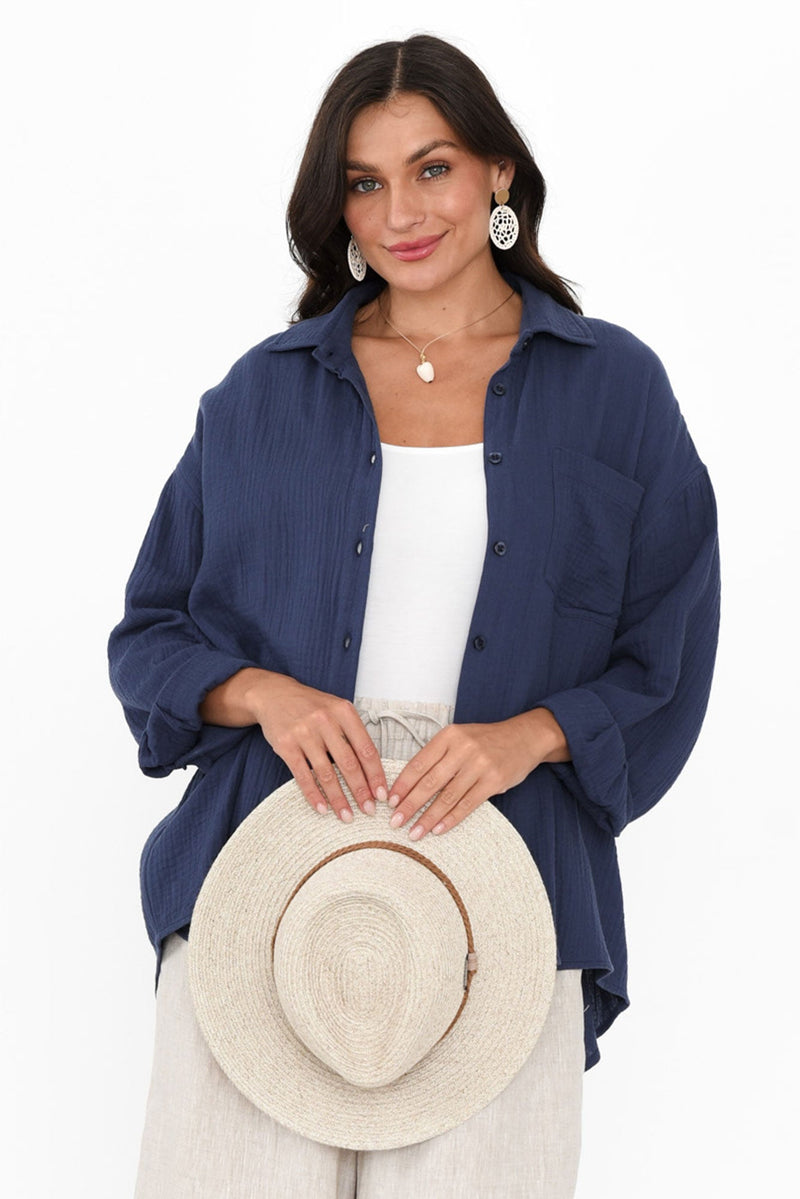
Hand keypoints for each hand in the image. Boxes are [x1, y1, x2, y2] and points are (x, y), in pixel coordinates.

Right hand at [247, 674, 387, 821]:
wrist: (274, 695)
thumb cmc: (310, 705)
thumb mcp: (336, 709)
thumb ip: (353, 733)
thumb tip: (371, 770)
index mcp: (344, 712)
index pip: (366, 749)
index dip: (375, 774)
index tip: (382, 794)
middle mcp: (325, 721)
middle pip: (348, 763)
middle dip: (360, 791)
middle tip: (369, 810)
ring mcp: (304, 733)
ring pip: (326, 774)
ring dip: (338, 799)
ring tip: (347, 816)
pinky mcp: (286, 746)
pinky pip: (302, 776)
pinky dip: (314, 795)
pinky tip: (322, 808)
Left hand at [385, 708, 569, 840]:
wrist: (524, 737)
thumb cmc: (486, 740)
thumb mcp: (460, 738)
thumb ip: (439, 757)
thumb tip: (409, 786)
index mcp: (449, 736)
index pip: (419, 763)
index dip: (402, 784)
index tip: (389, 801)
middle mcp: (463, 748)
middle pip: (430, 782)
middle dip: (410, 804)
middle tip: (395, 821)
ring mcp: (480, 765)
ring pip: (447, 796)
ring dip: (428, 817)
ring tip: (414, 832)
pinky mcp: (494, 781)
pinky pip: (467, 804)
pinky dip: (450, 819)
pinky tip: (438, 829)